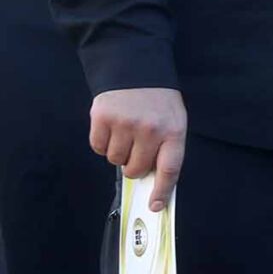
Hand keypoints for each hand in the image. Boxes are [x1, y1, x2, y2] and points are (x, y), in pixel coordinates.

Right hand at [90, 87, 186, 210]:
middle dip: (134, 166)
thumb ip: (166, 148)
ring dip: (118, 153)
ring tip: (125, 133)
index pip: (169, 169)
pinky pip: (98, 148)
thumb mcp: (173, 121)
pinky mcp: (102, 118)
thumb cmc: (157, 100)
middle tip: (136, 150)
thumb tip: (153, 181)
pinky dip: (102, 144)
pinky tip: (111, 128)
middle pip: (136, 169)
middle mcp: (149, 130)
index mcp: (173, 132)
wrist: (135, 68)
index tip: (155, 206)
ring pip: (115, 160)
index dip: (161, 191)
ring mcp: (125, 124)